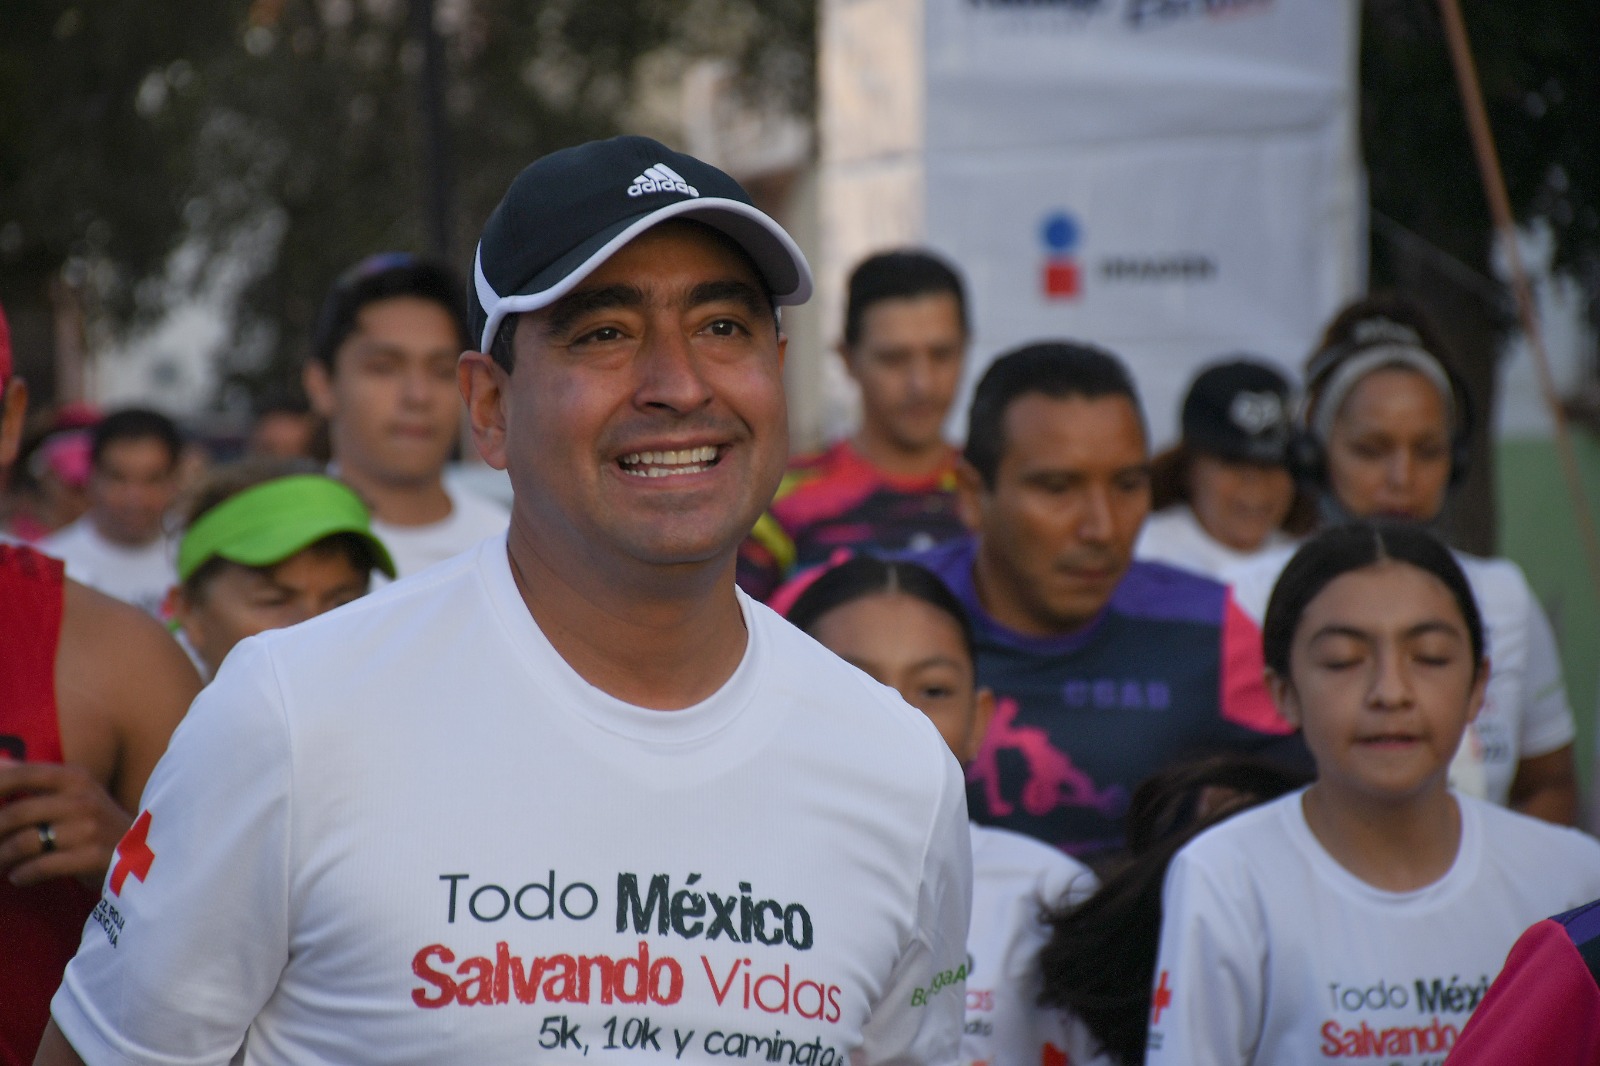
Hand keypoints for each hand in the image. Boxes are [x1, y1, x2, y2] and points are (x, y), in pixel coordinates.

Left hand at [0, 761, 132, 888]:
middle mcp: (83, 798)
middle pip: (16, 813)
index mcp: (75, 778)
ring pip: (24, 843)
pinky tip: (18, 876)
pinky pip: (41, 866)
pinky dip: (22, 874)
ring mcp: (89, 829)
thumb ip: (35, 778)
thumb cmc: (94, 823)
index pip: (22, 775)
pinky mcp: (92, 857)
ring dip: (2, 857)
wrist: (145, 854)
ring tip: (0, 864)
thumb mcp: (73, 792)